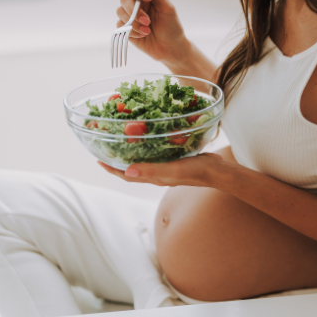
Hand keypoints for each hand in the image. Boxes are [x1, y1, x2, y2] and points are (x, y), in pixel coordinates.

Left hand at [98, 153, 224, 187]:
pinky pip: (157, 154)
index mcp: (154, 178)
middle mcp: (158, 174)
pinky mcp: (176, 160)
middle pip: (133, 168)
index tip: (97, 159)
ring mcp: (167, 167)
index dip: (111, 169)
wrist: (218, 172)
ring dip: (132, 153)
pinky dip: (149, 147)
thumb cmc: (196, 171)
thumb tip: (126, 171)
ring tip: (123, 141)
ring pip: (144, 161)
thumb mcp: (172, 170)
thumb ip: (151, 170)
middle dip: (118, 160)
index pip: (127, 175)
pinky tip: (150, 138)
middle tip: (107, 146)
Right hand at [116, 0, 189, 64]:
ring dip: (134, 23)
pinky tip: (143, 35)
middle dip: (134, 10)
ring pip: (120, 13)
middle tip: (148, 20)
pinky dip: (132, 32)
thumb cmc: (171, 27)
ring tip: (147, 30)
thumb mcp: (166, 8)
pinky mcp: (126, 30)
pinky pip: (121, 27)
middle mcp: (135, 4)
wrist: (171, 49)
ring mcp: (129, 17)